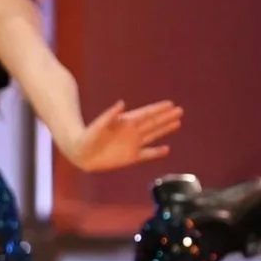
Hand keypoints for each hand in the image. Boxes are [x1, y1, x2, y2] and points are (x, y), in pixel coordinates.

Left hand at [67, 100, 183, 171]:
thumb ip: (110, 115)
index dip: (158, 109)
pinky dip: (156, 152)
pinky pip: (147, 154)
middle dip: (166, 117)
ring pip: (153, 135)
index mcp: (125, 122)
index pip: (146, 114)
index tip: (170, 104)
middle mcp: (132, 131)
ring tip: (177, 122)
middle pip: (153, 122)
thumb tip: (121, 103)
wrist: (81, 154)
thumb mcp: (98, 125)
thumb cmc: (87, 137)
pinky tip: (166, 149)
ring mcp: (133, 144)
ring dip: (165, 129)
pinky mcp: (131, 157)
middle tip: (180, 110)